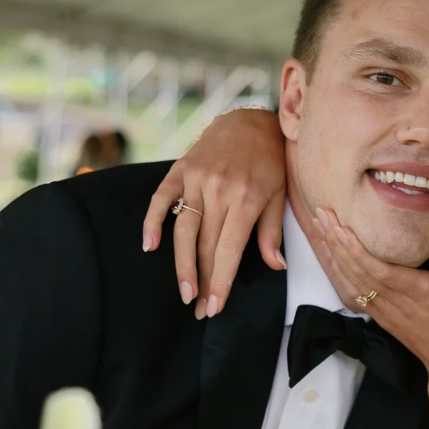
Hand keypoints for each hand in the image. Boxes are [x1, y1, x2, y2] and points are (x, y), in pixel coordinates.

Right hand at [141, 110, 286, 319]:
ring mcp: (196, 179)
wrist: (249, 119)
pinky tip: (149, 246)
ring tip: (184, 292)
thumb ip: (272, 231)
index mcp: (246, 198)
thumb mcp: (280, 193)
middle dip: (202, 281)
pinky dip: (152, 221)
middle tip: (199, 309)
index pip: (229, 250)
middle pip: (205, 245)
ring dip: (181, 264)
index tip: (215, 306)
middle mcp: (218, 189)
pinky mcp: (180, 170)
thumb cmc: (270, 160)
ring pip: (183, 230)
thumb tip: (275, 266)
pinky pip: (161, 198)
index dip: (220, 281)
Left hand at [314, 212, 428, 390]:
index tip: (342, 227)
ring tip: (320, 228)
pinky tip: (331, 257)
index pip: (381, 270)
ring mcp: (388, 312)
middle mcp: (398, 303)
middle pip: (360, 270)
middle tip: (322, 214)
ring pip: (353, 281)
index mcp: (421, 295)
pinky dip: (340, 273)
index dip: (358, 250)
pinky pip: (355, 293)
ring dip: (334, 254)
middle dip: (338, 242)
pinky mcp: (384, 317)